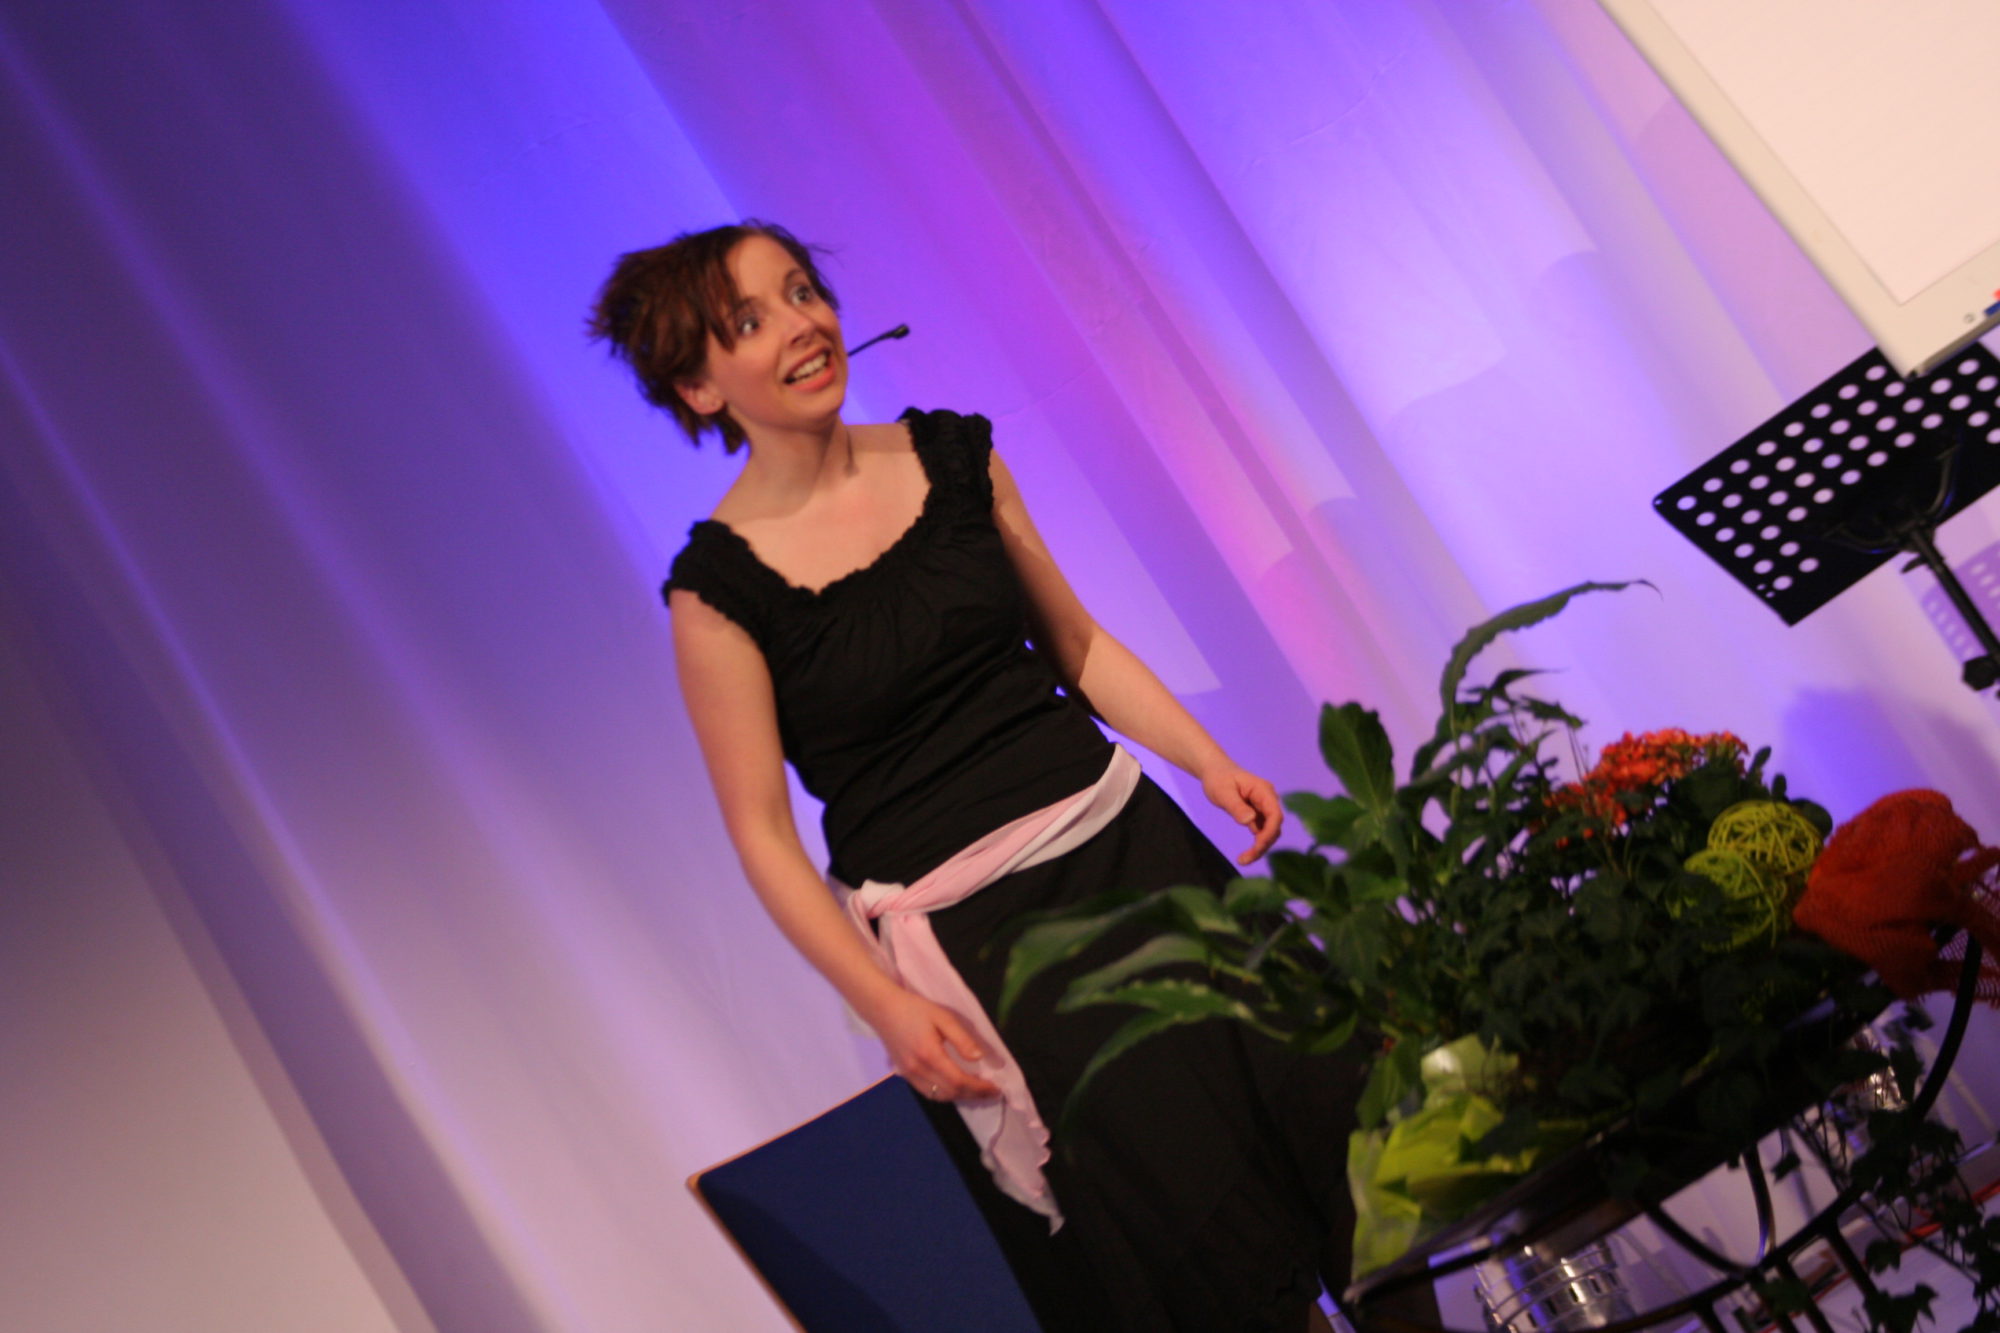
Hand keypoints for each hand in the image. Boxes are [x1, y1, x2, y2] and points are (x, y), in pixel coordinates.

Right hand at [867, 987, 1003, 1102]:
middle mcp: (918, 1070)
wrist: (882, 1008)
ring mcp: (909, 1074)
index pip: (959, 1081)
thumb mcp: (942, 1017)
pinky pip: (927, 1092)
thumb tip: (979, 1058)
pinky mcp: (904, 1074)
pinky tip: (955, 1087)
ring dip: (959, 1097)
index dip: (979, 1088)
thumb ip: (962, 1039)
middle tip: (991, 1092)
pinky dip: (944, 1094)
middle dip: (973, 1095)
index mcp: (930, 1055)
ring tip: (976, 1091)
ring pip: (938, 1096)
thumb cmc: (915, 1008)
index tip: (996, 1088)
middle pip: (950, 1092)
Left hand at [1201, 761, 1283, 864]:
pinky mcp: (1258, 814)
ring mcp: (1264, 807)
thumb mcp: (1223, 792)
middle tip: (1244, 860)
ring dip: (1260, 847)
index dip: (1269, 833)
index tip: (1257, 846)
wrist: (1215, 771)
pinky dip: (1256, 843)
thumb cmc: (1218, 778)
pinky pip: (1262, 831)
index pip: (1275, 815)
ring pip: (1269, 831)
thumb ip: (1236, 806)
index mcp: (1264, 791)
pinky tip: (1245, 855)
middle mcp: (1268, 799)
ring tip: (1243, 860)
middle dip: (1263, 844)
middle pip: (1274, 826)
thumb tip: (1250, 821)